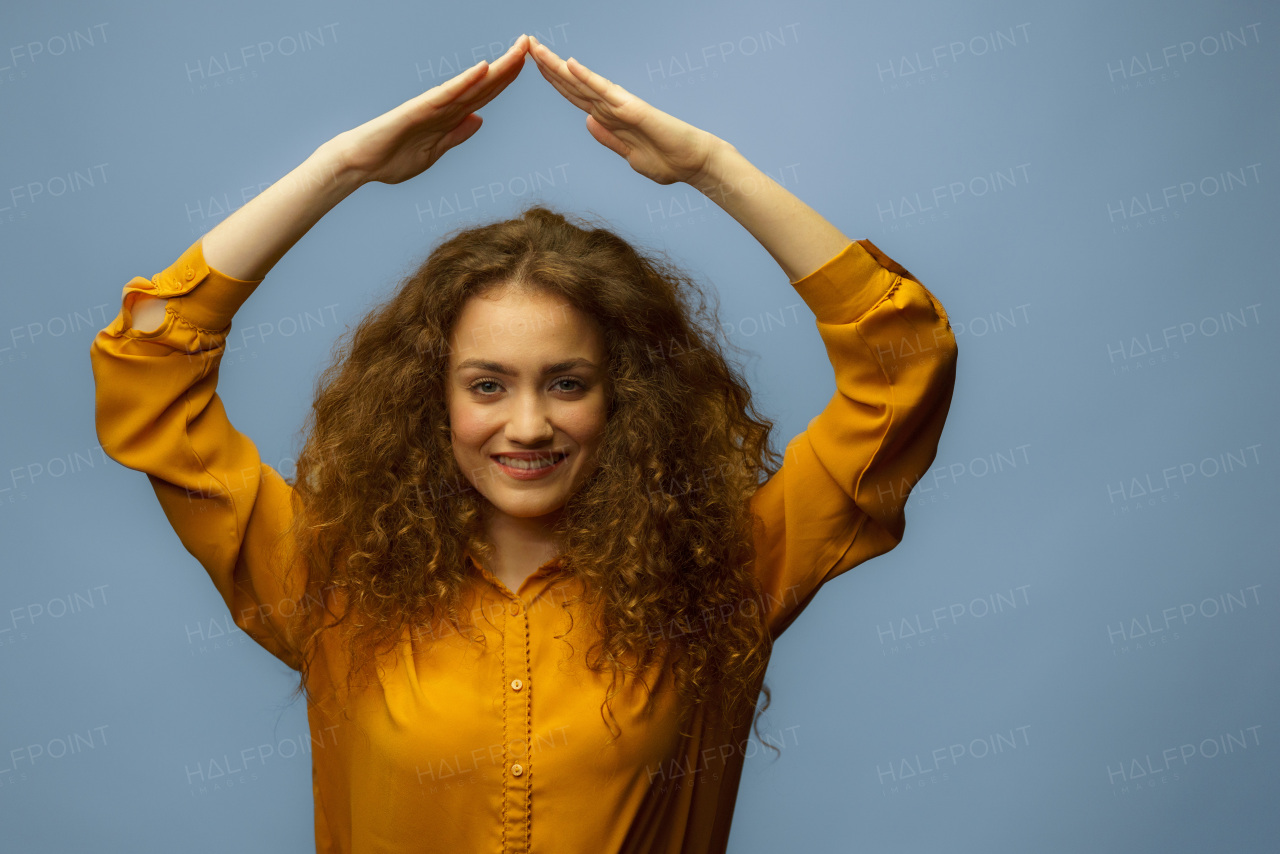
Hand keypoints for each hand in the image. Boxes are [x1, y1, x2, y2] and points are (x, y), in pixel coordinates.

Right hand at [330, 35, 529, 184]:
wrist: (361, 163)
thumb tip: (479, 118)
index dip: (506, 80)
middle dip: (508, 66)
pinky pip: (446, 94)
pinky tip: (483, 69)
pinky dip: (465, 81)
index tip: (527, 64)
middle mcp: (445, 106)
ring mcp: (433, 105)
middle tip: (530, 44)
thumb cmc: (392, 159)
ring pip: (472, 84)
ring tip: (518, 51)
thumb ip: (457, 135)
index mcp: (450, 117)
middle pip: (484, 84)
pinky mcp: (419, 109)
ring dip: (496, 68)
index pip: (485, 94)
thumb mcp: (436, 152)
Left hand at [528, 36, 723, 185]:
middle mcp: (611, 107)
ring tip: (535, 47)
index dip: (553, 81)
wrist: (693, 164)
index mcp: (609, 119)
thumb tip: (587, 121)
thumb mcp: (629, 155)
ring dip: (557, 65)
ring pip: (581, 82)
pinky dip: (586, 77)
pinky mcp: (631, 109)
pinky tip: (569, 64)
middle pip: (572, 84)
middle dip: (547, 65)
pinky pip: (604, 91)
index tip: (534, 66)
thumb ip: (608, 138)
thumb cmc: (667, 161)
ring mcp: (620, 105)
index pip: (574, 96)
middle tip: (525, 44)